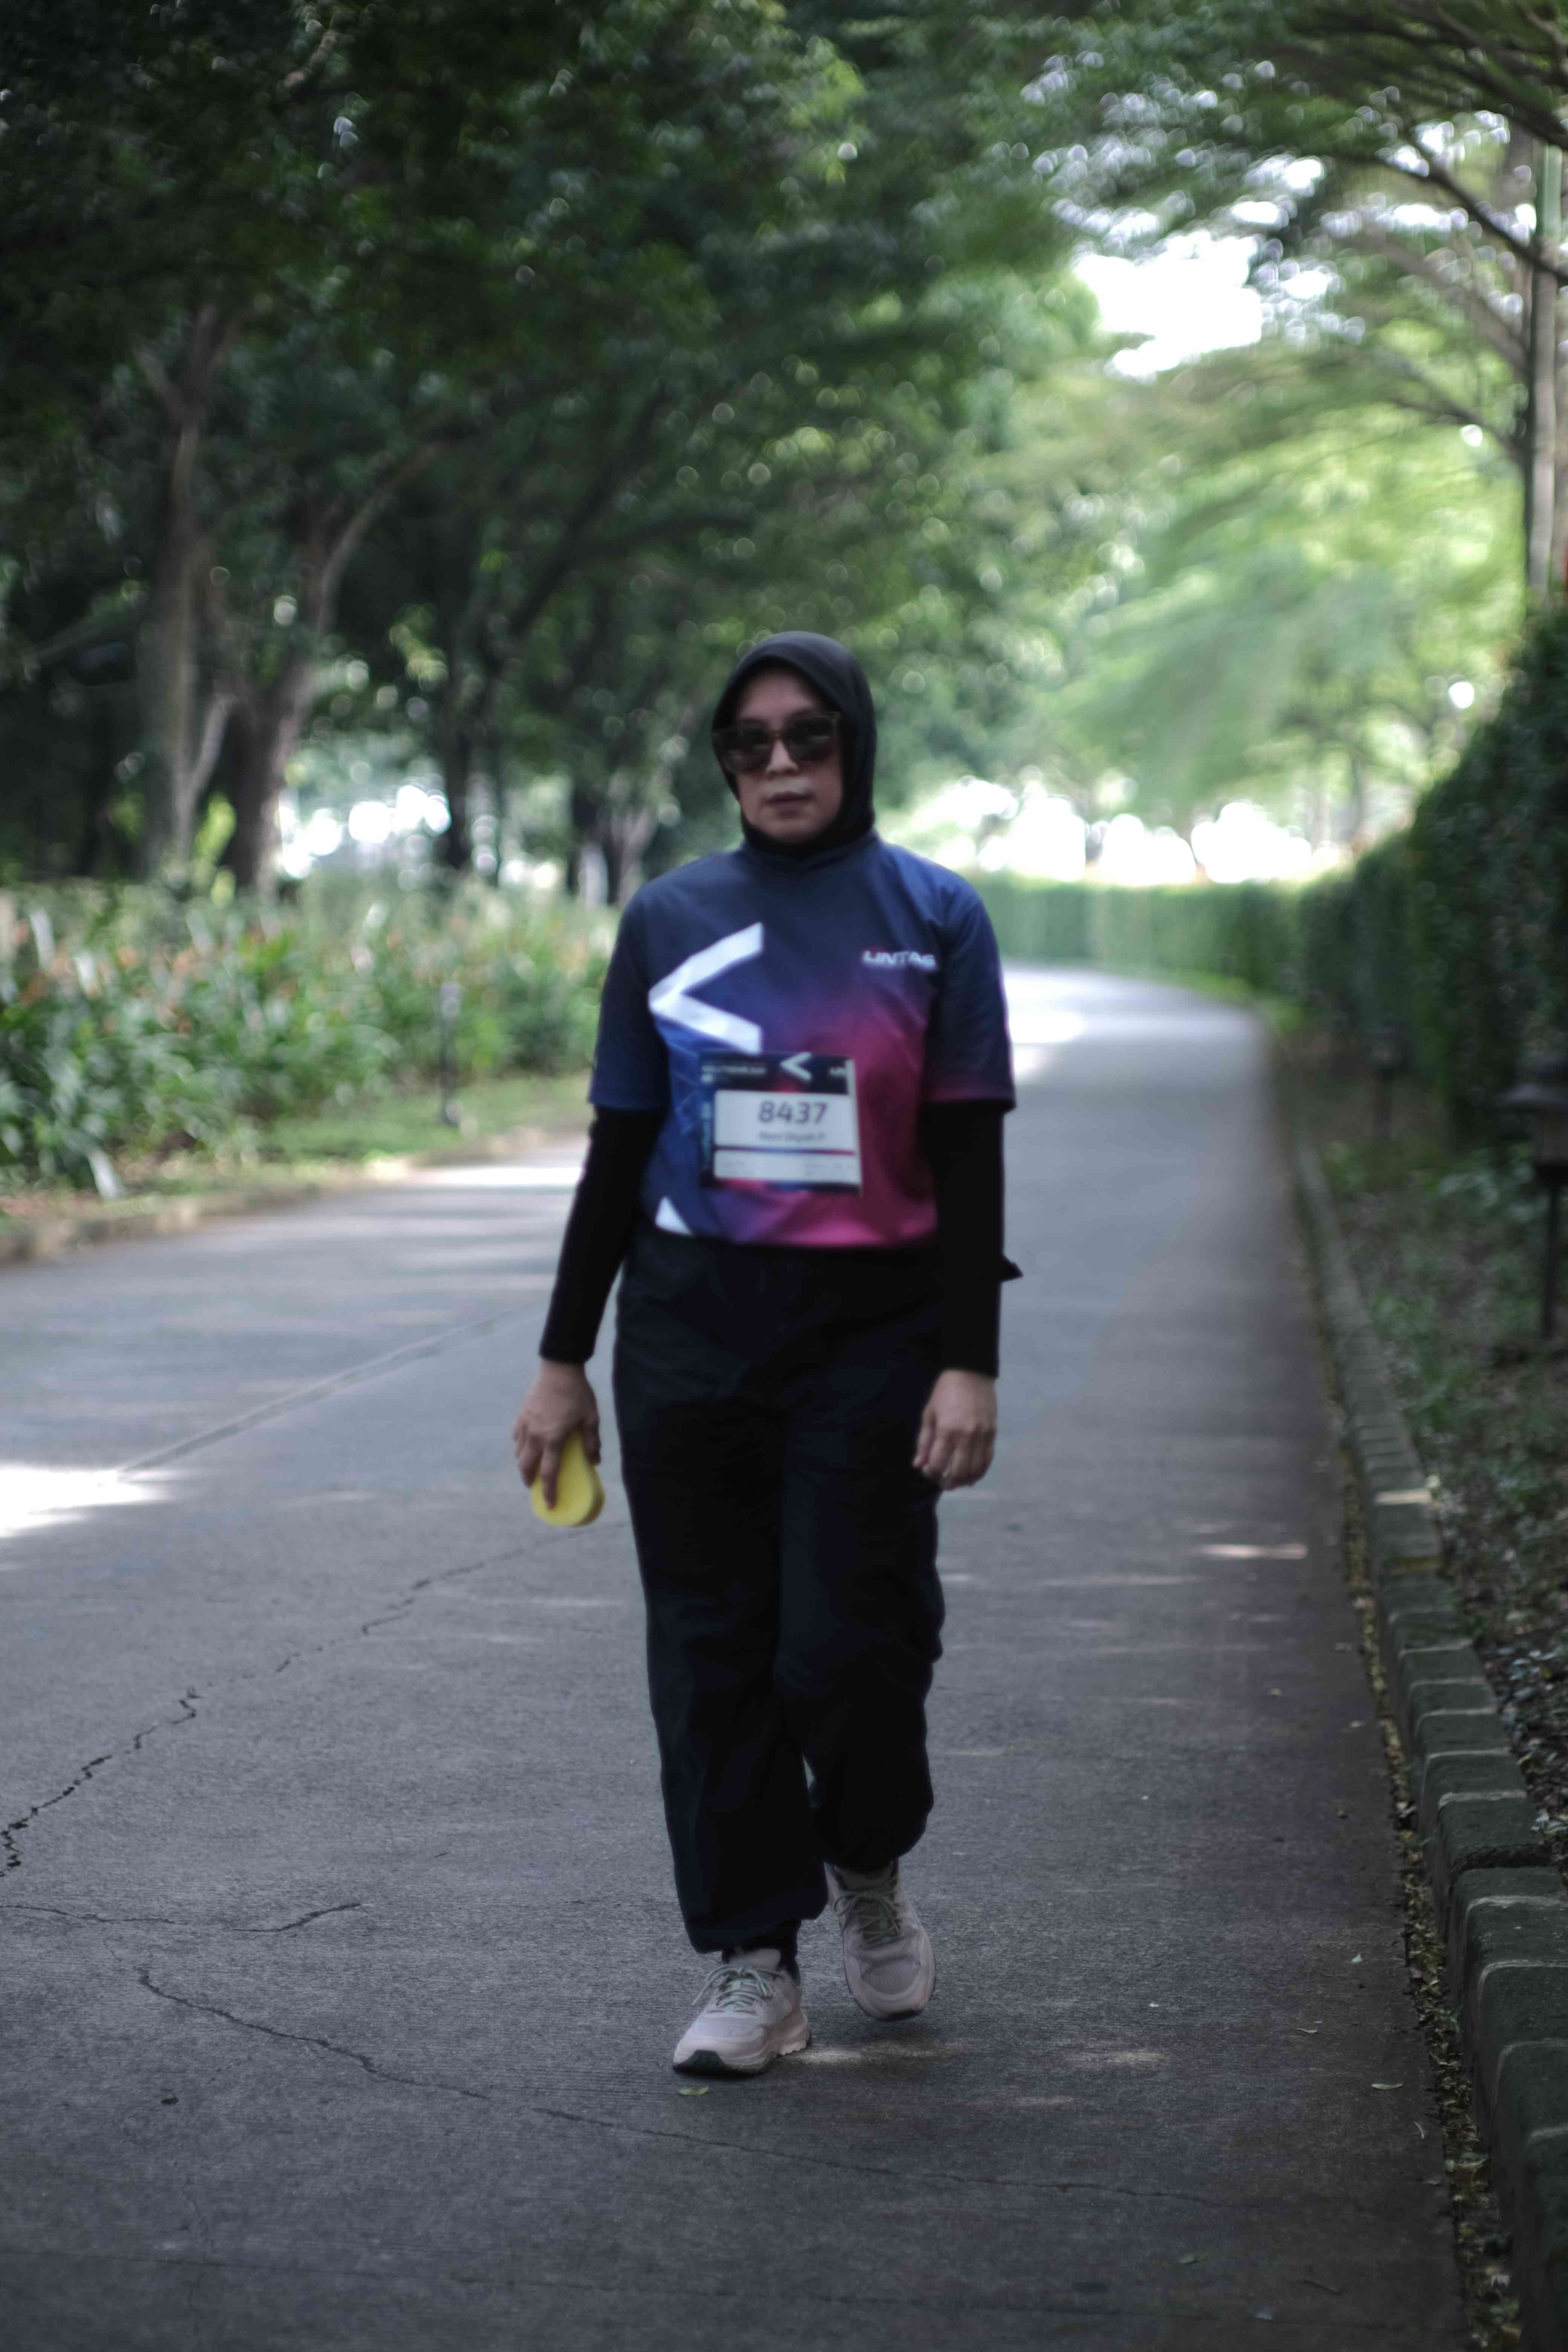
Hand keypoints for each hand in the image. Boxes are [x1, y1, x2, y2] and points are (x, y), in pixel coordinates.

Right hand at [512, 1360, 600, 1506]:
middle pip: (526, 1466)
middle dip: (529, 1480)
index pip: (548, 1473)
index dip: (548, 1492)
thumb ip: (591, 1442)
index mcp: (553, 1439)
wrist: (558, 1368)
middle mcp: (535, 1435)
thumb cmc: (577, 1393)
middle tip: (534, 1486)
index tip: (549, 1505)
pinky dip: (520, 1445)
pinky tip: (526, 1444)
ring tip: (531, 1466)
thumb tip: (595, 1462)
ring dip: (524, 1463)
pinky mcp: (522, 1414)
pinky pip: (517, 1436)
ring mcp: (526, 1424)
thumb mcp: (590, 1418)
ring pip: (519, 1452)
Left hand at [913, 1369, 996, 1489]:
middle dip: (948, 1482)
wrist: (971, 1373)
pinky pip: (988, 1460)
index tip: (927, 1470)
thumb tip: (919, 1465)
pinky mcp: (992, 1434)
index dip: (931, 1473)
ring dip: (964, 1480)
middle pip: (958, 1472)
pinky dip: (979, 1472)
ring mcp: (982, 1436)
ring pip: (975, 1470)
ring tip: (956, 1481)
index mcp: (947, 1431)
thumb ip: (924, 1441)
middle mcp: (966, 1437)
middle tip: (942, 1482)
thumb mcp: (929, 1414)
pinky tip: (971, 1475)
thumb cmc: (945, 1392)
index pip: (938, 1465)